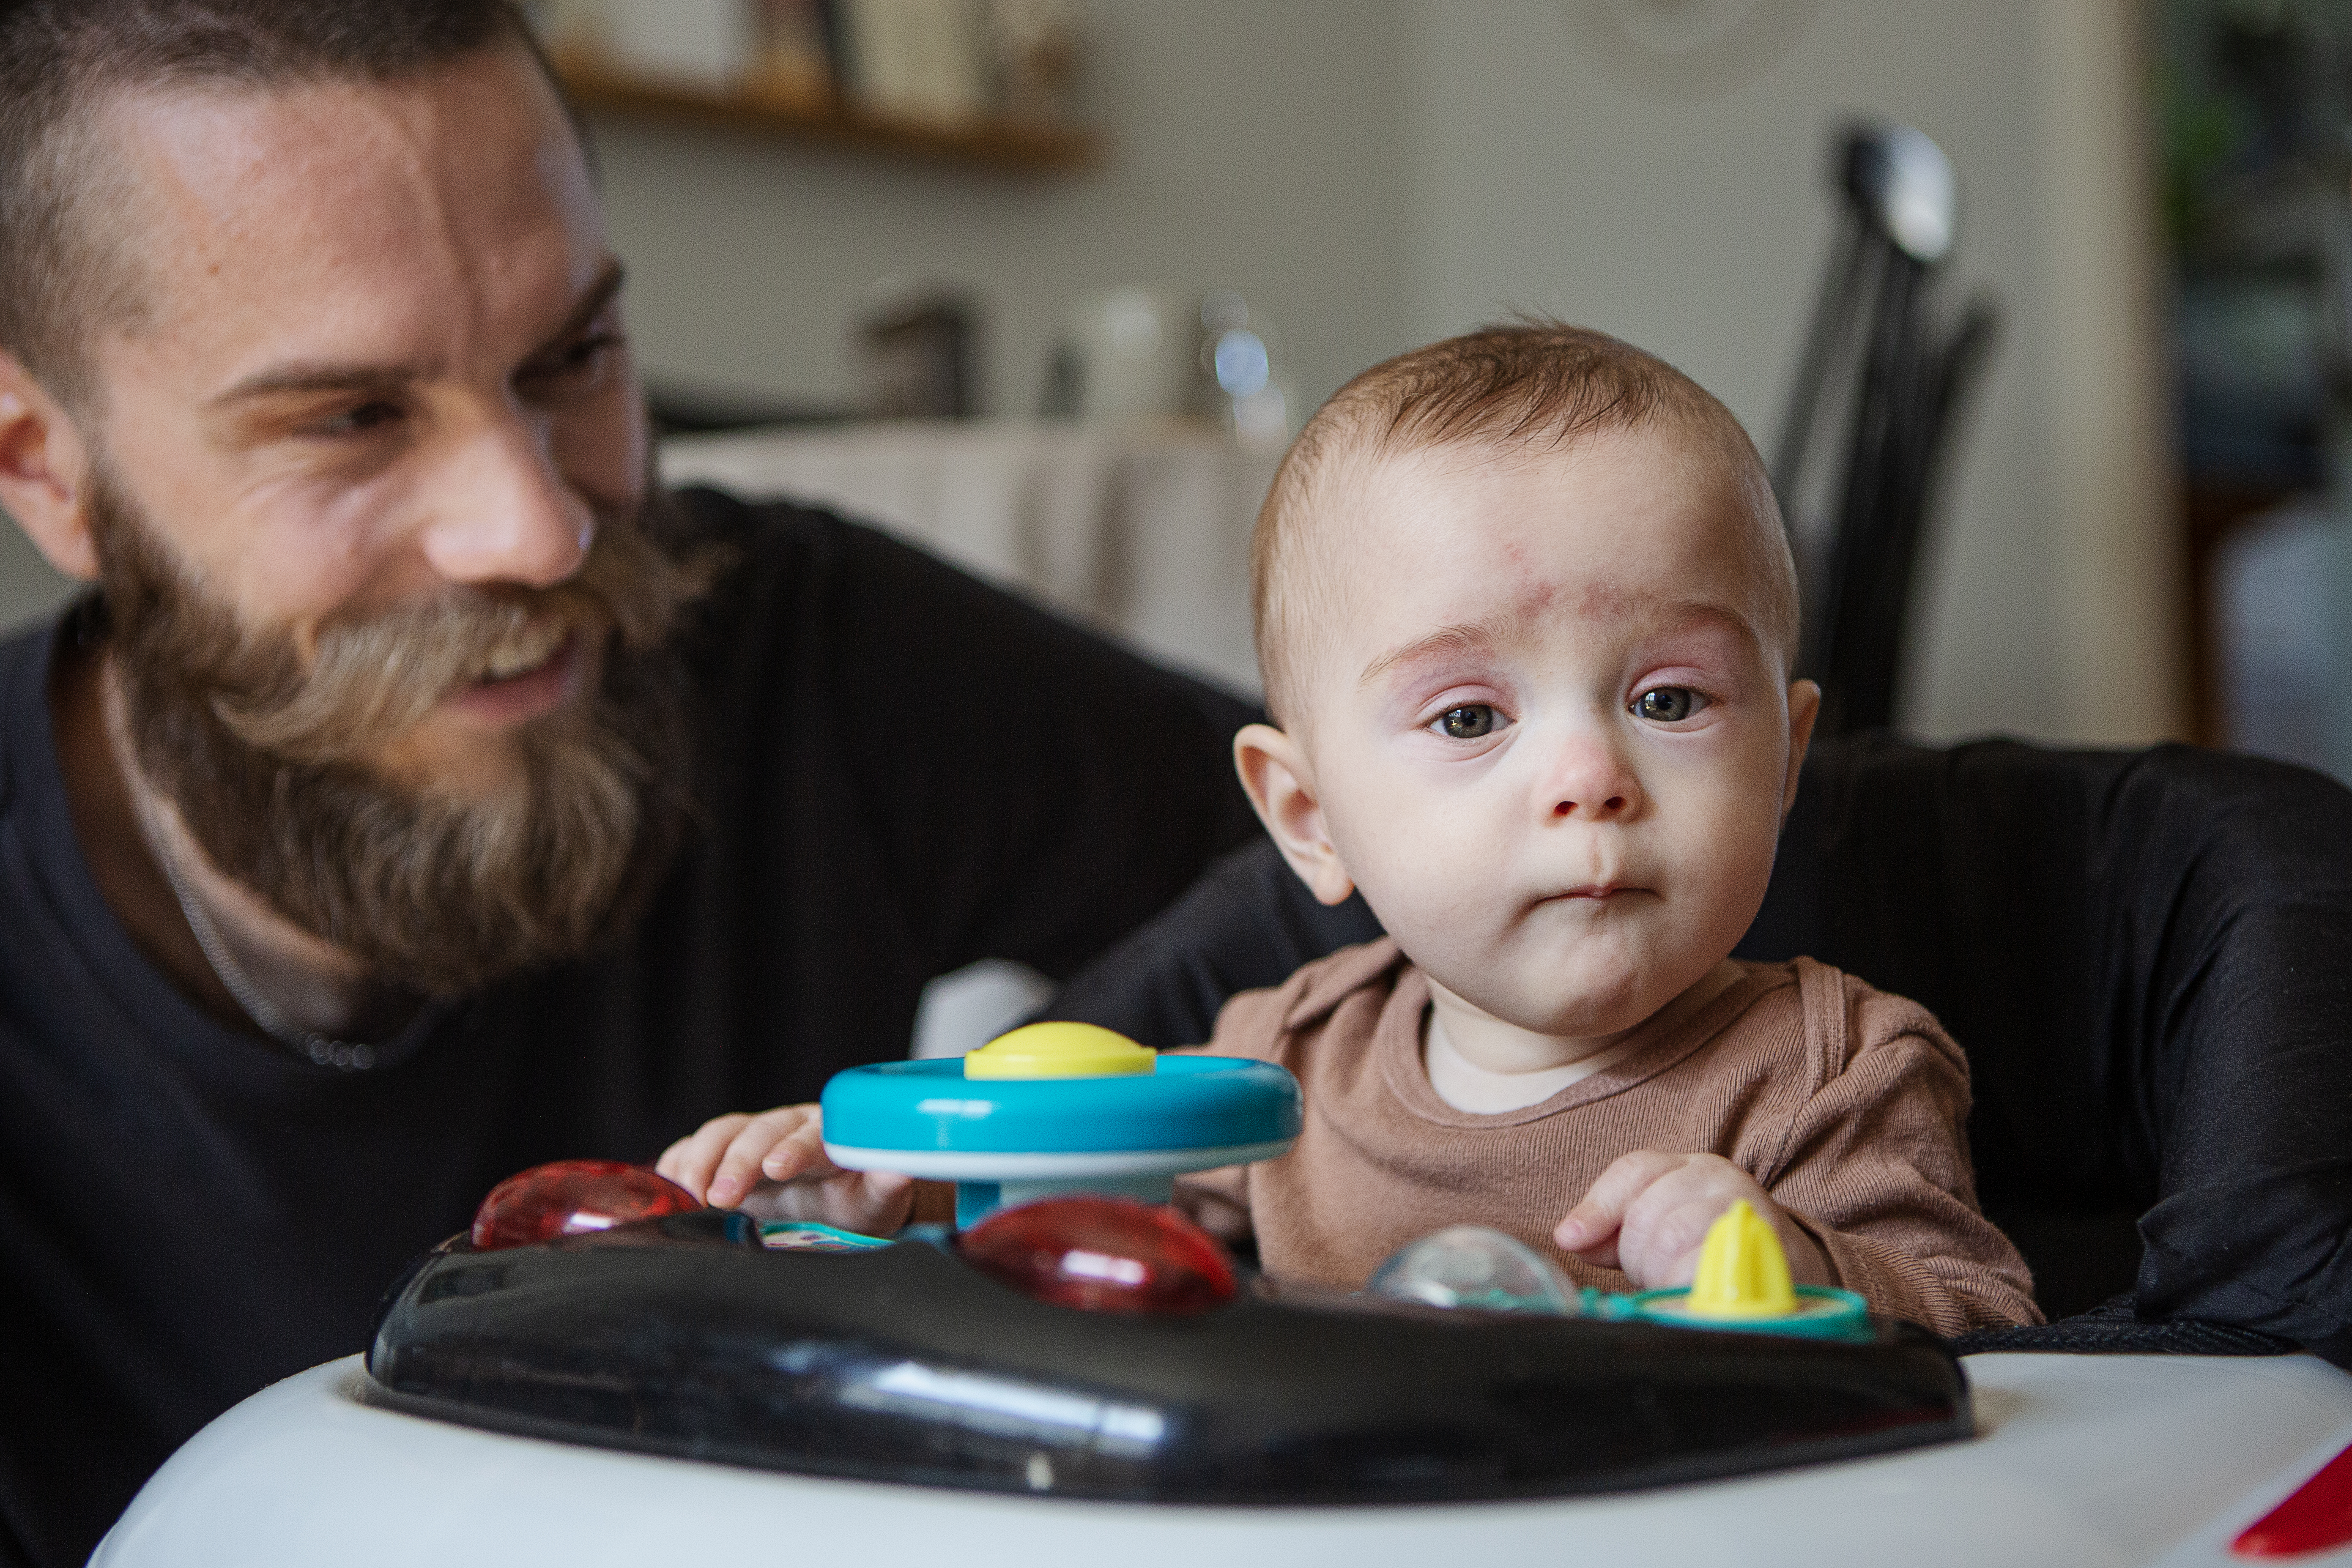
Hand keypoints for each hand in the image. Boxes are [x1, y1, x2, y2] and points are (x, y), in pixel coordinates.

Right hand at [656, 1104, 914, 1234]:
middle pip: (758, 1131)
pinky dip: (677, 1163)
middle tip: (722, 1196)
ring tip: (688, 1195)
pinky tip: (667, 1187)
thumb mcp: (877, 1200)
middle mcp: (787, 1128)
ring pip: (721, 1133)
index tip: (777, 1168)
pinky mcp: (723, 1153)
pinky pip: (694, 1148)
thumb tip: (901, 1166)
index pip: (810, 1136)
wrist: (834, 1207)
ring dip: (701, 1162)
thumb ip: (886, 1182)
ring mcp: (751, 1136)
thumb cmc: (857, 1202)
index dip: (792, 1149)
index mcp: (828, 1135)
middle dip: (738, 1160)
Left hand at [1552, 1151, 1830, 1289]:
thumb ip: (1614, 1230)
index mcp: (1691, 1167)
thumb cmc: (1712, 1253)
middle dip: (1638, 1255)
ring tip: (1677, 1283)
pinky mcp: (1768, 1249)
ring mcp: (1746, 1211)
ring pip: (1673, 1235)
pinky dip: (1688, 1285)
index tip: (1571, 1240)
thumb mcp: (1662, 1229)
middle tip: (1656, 1275)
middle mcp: (1721, 1178)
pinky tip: (1691, 1294)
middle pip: (1648, 1211)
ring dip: (1663, 1273)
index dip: (1598, 1208)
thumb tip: (1570, 1236)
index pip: (1634, 1171)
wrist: (1791, 1276)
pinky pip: (1707, 1265)